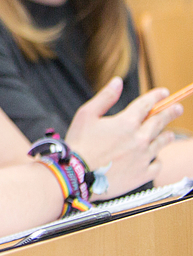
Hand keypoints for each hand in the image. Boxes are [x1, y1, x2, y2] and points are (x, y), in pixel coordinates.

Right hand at [65, 78, 178, 197]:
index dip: (156, 96)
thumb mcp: (86, 114)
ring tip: (169, 134)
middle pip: (160, 122)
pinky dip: (157, 159)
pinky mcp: (143, 174)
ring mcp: (143, 157)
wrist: (78, 174)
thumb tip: (117, 81)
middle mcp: (140, 139)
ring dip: (167, 135)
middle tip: (177, 108)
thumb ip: (105, 97)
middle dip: (170, 112)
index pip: (146, 104)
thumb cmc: (79, 143)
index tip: (164, 92)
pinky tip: (154, 157)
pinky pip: (157, 164)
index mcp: (126, 122)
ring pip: (162, 143)